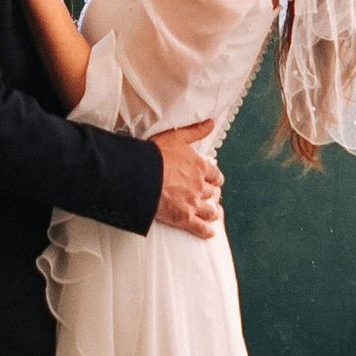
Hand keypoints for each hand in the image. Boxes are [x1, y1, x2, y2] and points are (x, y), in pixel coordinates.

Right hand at [151, 120, 224, 239]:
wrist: (140, 175)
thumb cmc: (155, 154)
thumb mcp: (177, 137)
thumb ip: (195, 131)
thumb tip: (211, 122)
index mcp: (200, 167)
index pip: (215, 175)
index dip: (215, 179)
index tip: (213, 181)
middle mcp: (200, 186)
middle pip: (213, 193)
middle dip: (212, 195)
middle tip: (210, 197)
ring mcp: (193, 203)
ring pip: (210, 211)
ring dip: (212, 213)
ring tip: (212, 214)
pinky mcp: (184, 218)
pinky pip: (200, 228)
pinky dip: (206, 231)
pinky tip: (209, 232)